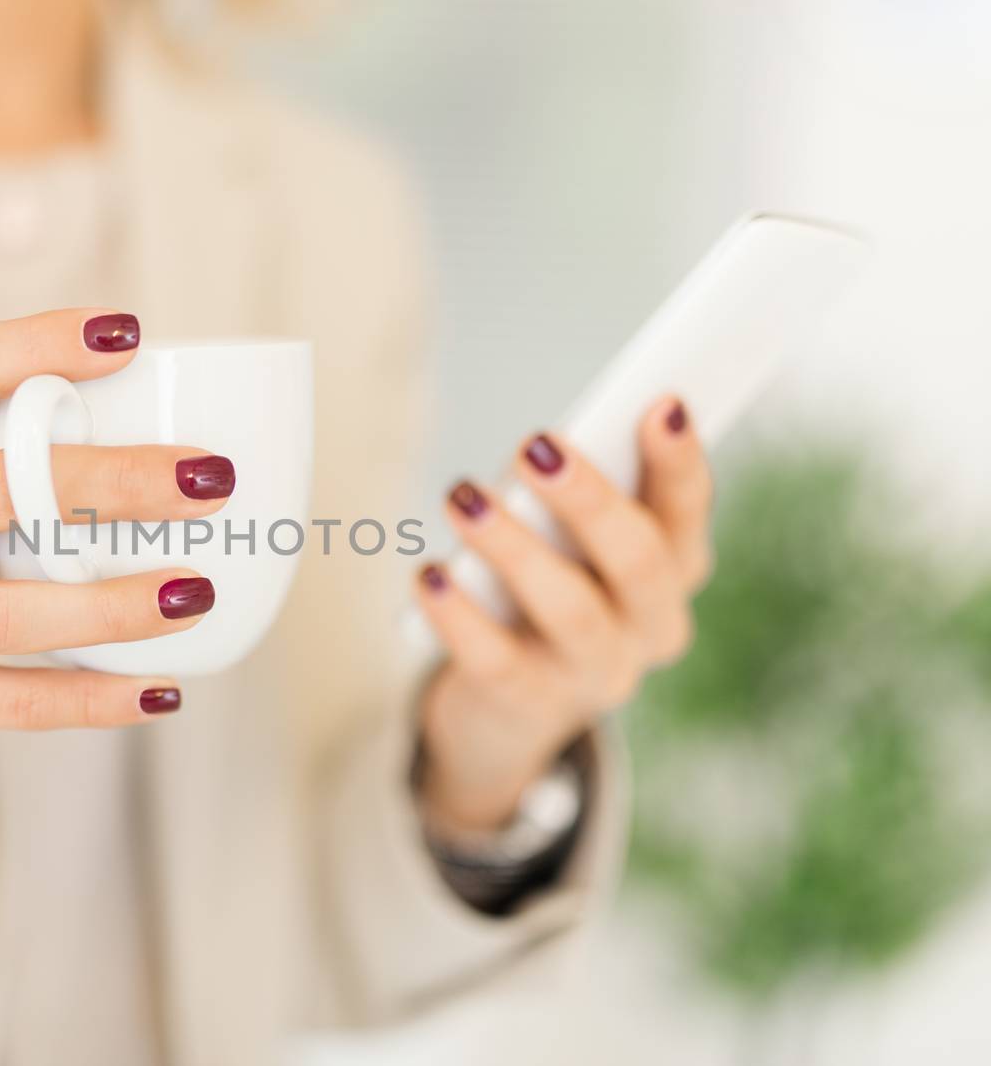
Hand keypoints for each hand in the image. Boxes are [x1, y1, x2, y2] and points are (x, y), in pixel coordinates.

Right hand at [0, 308, 234, 730]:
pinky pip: (9, 702)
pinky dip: (92, 700)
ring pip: (7, 615)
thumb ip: (18, 428)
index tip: (130, 335)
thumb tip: (174, 413)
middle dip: (114, 483)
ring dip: (113, 609)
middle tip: (210, 481)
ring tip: (197, 593)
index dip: (39, 344)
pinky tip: (161, 693)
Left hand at [414, 397, 712, 833]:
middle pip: (637, 560)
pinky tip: (427, 575)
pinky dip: (459, 615)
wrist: (505, 713)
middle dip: (588, 498)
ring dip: (513, 546)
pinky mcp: (531, 705)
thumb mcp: (570, 547)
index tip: (661, 402)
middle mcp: (650, 629)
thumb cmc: (542, 595)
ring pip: (569, 610)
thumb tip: (547, 447)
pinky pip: (496, 660)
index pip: (688, 513)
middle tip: (534, 443)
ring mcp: (596, 676)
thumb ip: (576, 501)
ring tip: (462, 497)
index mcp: (673, 573)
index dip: (680, 461)